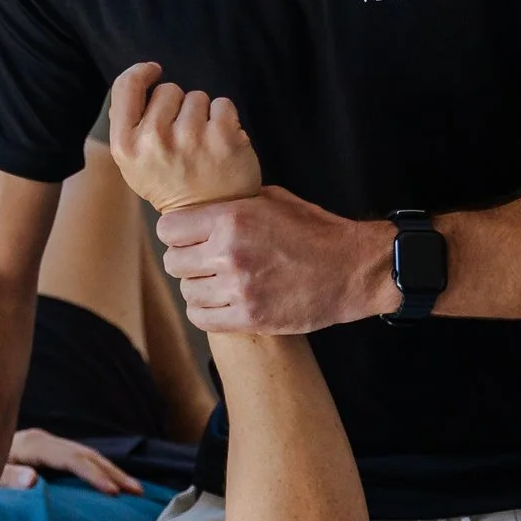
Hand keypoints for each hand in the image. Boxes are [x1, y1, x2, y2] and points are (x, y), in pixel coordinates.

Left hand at [0, 427, 145, 494]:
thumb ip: (7, 478)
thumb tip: (34, 479)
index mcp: (31, 445)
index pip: (71, 459)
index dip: (93, 475)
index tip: (114, 492)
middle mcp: (42, 440)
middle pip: (85, 454)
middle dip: (113, 472)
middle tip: (138, 491)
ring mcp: (45, 443)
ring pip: (86, 454)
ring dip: (111, 471)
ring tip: (135, 489)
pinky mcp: (46, 451)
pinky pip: (78, 459)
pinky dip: (98, 469)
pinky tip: (111, 481)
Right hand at [106, 62, 262, 211]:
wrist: (208, 216)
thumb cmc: (169, 184)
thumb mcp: (132, 164)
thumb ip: (129, 125)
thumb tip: (138, 80)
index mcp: (126, 145)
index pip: (126, 86)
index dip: (141, 72)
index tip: (152, 71)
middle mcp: (155, 139)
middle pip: (168, 90)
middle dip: (177, 106)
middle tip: (182, 138)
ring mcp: (191, 137)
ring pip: (197, 96)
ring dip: (202, 114)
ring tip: (201, 144)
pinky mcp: (223, 135)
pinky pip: (222, 103)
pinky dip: (224, 119)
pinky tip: (220, 143)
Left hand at [157, 186, 398, 334]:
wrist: (352, 269)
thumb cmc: (315, 231)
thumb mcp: (273, 200)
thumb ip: (233, 202)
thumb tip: (201, 205)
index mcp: (232, 218)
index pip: (168, 229)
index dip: (177, 232)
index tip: (188, 236)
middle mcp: (229, 253)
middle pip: (173, 262)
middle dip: (186, 260)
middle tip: (204, 260)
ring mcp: (239, 289)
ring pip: (187, 292)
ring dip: (199, 287)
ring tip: (218, 282)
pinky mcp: (249, 318)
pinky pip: (202, 319)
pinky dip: (207, 312)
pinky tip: (221, 302)